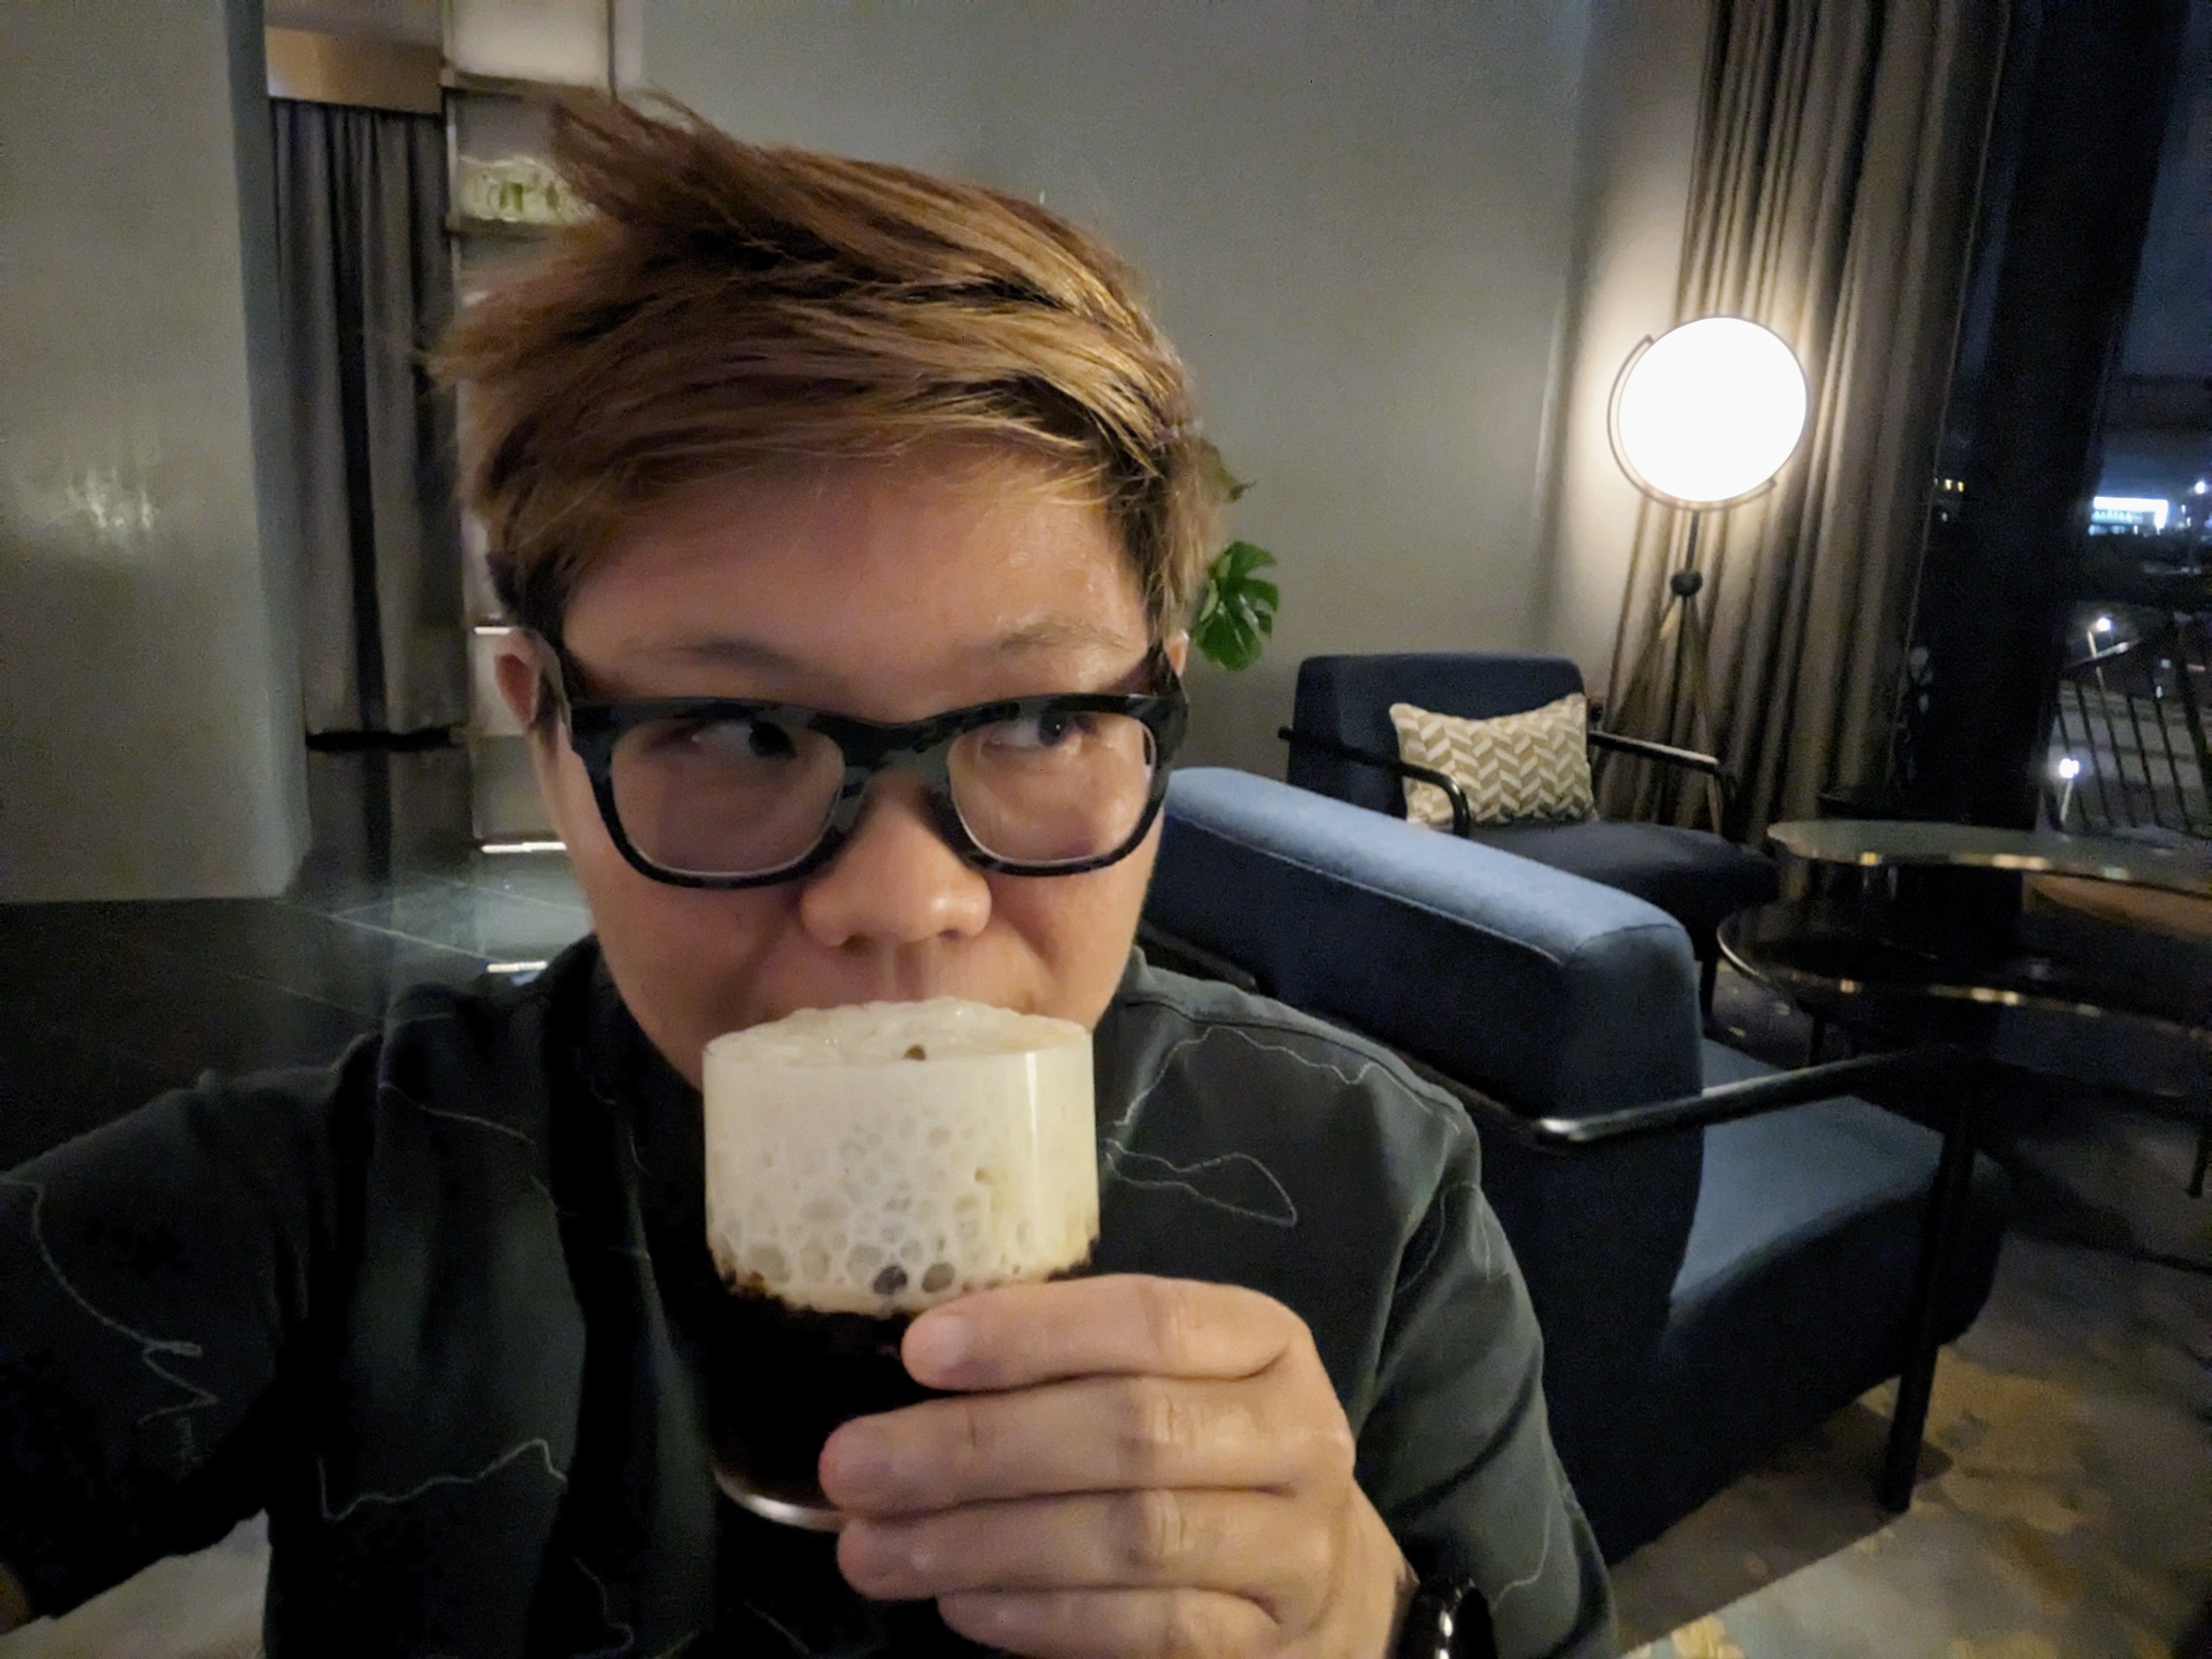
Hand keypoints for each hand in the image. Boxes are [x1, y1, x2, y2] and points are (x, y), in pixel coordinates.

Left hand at [819, 1274, 1413, 1656]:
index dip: (1032, 1334)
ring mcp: (1291, 1544)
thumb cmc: (1204, 1443)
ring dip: (984, 1543)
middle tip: (855, 1464)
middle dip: (976, 1447)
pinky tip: (958, 1603)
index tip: (919, 1351)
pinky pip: (1147, 1630)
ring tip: (875, 1548)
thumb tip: (914, 1361)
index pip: (1149, 1320)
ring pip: (1130, 1536)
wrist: (1314, 1565)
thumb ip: (1072, 1360)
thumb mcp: (1169, 1375)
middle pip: (1129, 1432)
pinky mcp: (1264, 1638)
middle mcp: (1295, 1434)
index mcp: (1262, 1338)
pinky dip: (1041, 1619)